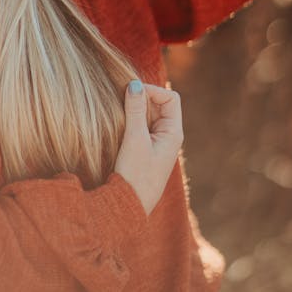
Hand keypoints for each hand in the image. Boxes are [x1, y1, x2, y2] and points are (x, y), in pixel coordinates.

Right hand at [114, 80, 182, 215]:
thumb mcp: (134, 138)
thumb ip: (135, 109)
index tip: (132, 93)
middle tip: (122, 101)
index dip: (153, 90)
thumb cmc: (136, 174)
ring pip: (149, 113)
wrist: (129, 207)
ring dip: (135, 109)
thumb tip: (134, 84)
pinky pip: (141, 124)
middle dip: (142, 98)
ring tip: (119, 112)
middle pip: (159, 103)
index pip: (170, 98)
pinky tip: (119, 123)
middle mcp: (168, 135)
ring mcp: (157, 141)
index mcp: (173, 132)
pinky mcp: (145, 148)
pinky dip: (131, 119)